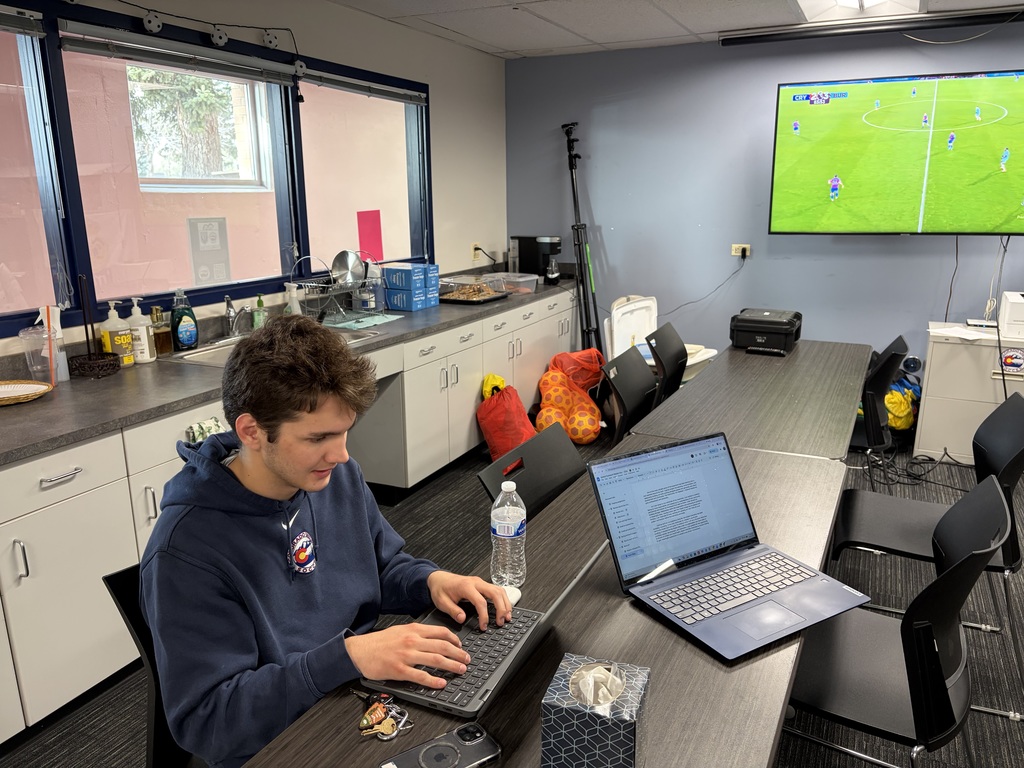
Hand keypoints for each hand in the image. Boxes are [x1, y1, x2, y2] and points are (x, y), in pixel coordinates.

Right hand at [345, 623, 469, 688]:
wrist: (359, 650)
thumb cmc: (379, 642)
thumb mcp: (400, 630)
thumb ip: (417, 633)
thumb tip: (434, 638)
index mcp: (413, 630)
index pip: (441, 632)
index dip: (455, 640)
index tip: (461, 646)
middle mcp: (412, 641)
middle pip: (442, 646)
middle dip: (458, 654)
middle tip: (466, 660)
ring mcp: (406, 656)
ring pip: (435, 660)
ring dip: (451, 666)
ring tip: (460, 670)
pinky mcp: (399, 670)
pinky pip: (420, 676)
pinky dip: (433, 681)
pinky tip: (441, 684)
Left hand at [427, 571, 511, 630]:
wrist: (439, 578)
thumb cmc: (441, 589)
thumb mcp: (441, 602)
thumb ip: (452, 611)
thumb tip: (462, 619)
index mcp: (466, 586)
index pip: (481, 602)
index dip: (484, 616)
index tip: (483, 626)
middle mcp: (476, 582)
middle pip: (495, 593)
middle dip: (501, 608)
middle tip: (502, 622)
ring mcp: (481, 582)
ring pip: (499, 590)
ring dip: (505, 603)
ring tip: (507, 617)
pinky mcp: (483, 584)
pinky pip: (497, 590)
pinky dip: (503, 599)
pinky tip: (504, 608)